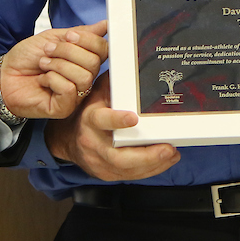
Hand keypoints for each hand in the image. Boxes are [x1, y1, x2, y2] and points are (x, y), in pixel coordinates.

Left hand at [0, 20, 107, 119]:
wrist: (5, 75)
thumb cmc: (26, 58)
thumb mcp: (53, 37)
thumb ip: (80, 33)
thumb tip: (104, 25)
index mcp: (84, 60)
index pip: (103, 50)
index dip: (89, 40)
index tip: (70, 35)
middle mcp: (84, 78)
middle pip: (94, 63)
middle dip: (68, 51)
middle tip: (49, 50)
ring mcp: (76, 95)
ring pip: (84, 77)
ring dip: (59, 65)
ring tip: (43, 64)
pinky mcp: (65, 107)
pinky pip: (70, 90)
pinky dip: (53, 79)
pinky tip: (43, 80)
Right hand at [45, 73, 179, 181]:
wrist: (67, 139)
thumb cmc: (86, 112)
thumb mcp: (96, 93)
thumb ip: (113, 83)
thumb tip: (131, 65)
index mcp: (90, 120)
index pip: (103, 120)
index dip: (117, 120)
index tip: (134, 118)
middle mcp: (93, 144)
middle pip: (119, 157)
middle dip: (146, 155)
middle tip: (167, 148)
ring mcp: (99, 163)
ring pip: (127, 170)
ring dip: (153, 164)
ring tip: (172, 154)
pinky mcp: (107, 174)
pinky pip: (131, 176)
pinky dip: (150, 170)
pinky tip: (165, 161)